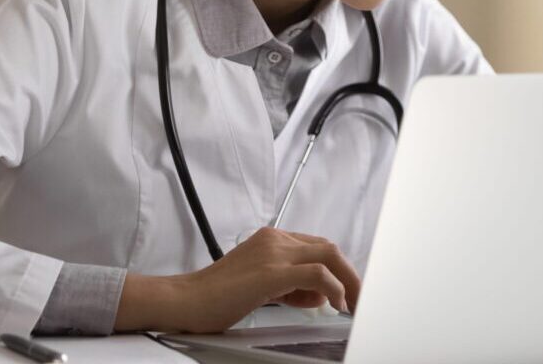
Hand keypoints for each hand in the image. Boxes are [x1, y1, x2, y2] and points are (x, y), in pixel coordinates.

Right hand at [114, 227, 360, 332]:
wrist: (183, 301)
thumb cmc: (216, 298)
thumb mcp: (260, 286)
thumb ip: (290, 285)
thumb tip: (321, 295)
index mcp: (270, 239)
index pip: (316, 247)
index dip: (338, 268)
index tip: (348, 289)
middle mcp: (274, 239)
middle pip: (328, 248)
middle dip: (350, 273)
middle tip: (360, 298)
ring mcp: (273, 253)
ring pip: (328, 255)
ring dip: (347, 280)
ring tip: (351, 304)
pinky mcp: (271, 272)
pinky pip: (317, 274)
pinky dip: (334, 288)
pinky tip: (336, 303)